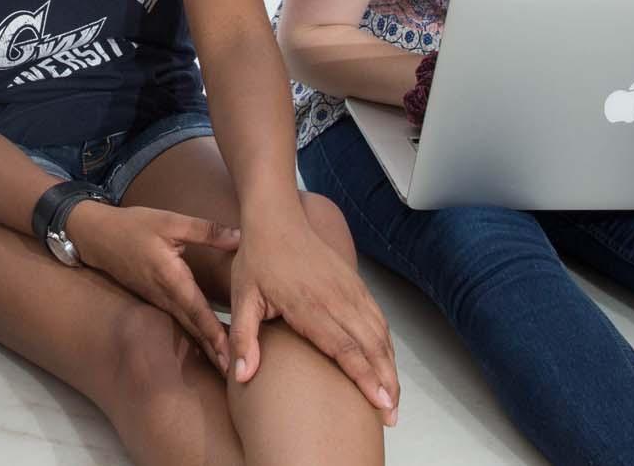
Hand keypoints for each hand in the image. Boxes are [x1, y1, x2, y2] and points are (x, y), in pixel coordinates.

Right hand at [67, 202, 239, 371]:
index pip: (196, 311)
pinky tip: (206, 345)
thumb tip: (240, 238)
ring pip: (186, 328)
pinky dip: (194, 335)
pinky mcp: (154, 299)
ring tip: (225, 367)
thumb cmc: (133, 226)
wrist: (97, 236)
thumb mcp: (170, 221)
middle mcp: (164, 296)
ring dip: (205, 347)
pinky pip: (177, 321)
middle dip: (214, 351)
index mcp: (170, 278)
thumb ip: (206, 230)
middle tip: (234, 374)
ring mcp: (157, 300)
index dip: (214, 333)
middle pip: (193, 328)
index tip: (231, 353)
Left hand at [227, 212, 398, 424]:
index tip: (380, 403)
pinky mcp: (356, 284)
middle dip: (386, 382)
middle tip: (391, 416)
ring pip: (380, 333)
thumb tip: (241, 375)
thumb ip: (243, 338)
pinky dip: (387, 344)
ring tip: (393, 398)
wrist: (277, 217)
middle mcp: (336, 299)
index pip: (346, 348)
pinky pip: (378, 318)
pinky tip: (387, 363)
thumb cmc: (258, 259)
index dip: (366, 378)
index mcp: (309, 306)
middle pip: (371, 346)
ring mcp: (350, 290)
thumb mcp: (242, 298)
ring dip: (390, 366)